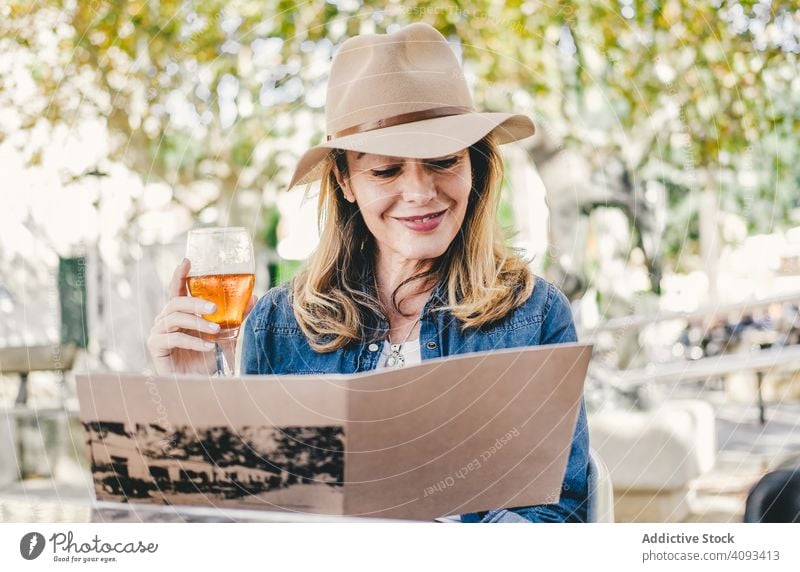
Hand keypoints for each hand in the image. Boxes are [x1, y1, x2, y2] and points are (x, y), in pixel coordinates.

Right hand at [146, 258, 256, 374]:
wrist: (198, 384)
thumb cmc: (208, 357)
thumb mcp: (226, 335)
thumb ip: (236, 317)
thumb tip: (253, 297)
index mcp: (181, 312)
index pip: (177, 288)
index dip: (180, 274)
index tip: (188, 261)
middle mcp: (166, 318)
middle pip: (176, 301)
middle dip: (196, 302)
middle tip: (215, 308)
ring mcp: (159, 331)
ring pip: (175, 317)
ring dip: (198, 322)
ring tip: (216, 330)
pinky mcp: (156, 346)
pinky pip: (173, 337)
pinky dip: (192, 341)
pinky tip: (208, 347)